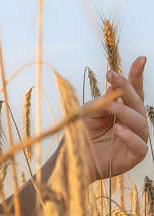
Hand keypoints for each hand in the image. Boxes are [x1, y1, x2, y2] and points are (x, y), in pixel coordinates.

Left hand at [81, 57, 148, 182]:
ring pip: (139, 121)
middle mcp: (133, 120)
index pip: (134, 89)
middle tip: (112, 77)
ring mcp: (136, 137)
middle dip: (125, 88)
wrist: (74, 156)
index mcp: (124, 107)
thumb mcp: (88, 111)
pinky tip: (118, 129)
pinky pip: (139, 144)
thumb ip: (101, 102)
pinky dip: (129, 136)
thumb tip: (113, 89)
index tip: (141, 59)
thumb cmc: (82, 132)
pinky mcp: (134, 154)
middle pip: (136, 102)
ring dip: (124, 111)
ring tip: (109, 106)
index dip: (137, 74)